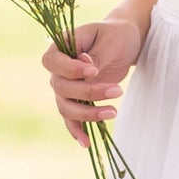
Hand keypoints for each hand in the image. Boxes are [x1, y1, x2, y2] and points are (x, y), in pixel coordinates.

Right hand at [43, 16, 141, 149]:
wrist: (125, 43)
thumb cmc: (117, 35)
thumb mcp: (111, 40)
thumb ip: (97, 54)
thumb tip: (86, 66)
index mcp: (61, 45)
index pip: (52, 62)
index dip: (70, 70)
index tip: (94, 71)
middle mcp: (59, 68)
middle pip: (61, 88)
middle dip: (88, 93)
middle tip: (117, 91)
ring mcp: (66, 85)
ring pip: (66, 106)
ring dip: (87, 114)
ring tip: (113, 112)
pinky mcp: (77, 99)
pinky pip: (71, 118)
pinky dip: (77, 130)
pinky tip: (86, 142)